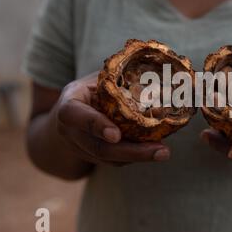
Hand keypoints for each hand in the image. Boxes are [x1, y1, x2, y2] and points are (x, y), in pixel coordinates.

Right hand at [54, 72, 170, 165]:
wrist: (69, 116)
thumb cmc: (90, 90)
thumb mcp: (97, 79)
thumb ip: (117, 77)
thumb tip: (154, 69)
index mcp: (68, 105)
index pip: (75, 115)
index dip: (95, 125)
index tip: (116, 135)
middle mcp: (70, 131)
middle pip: (98, 147)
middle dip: (131, 151)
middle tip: (160, 150)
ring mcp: (81, 148)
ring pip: (109, 159)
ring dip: (138, 157)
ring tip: (163, 152)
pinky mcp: (93, 159)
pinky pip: (115, 162)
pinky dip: (136, 157)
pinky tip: (155, 151)